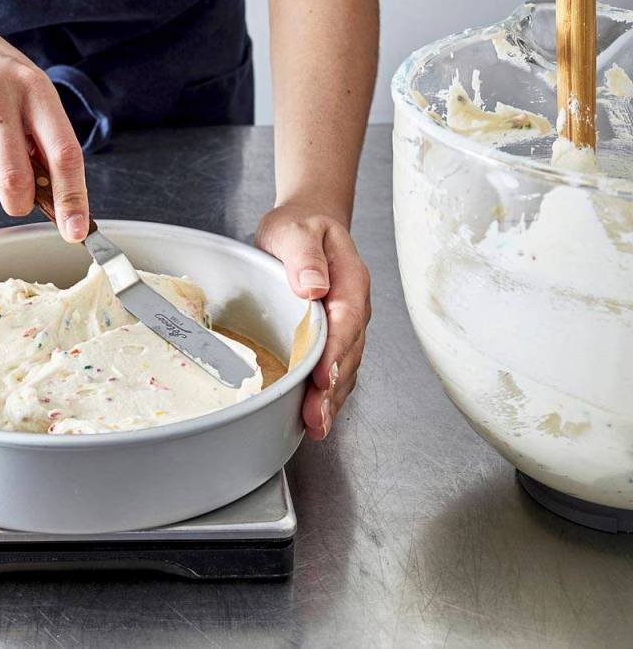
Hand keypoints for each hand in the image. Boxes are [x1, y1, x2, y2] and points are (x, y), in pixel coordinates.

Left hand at [256, 202, 370, 440]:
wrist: (308, 223)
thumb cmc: (300, 227)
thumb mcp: (295, 230)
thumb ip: (304, 256)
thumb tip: (312, 287)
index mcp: (349, 282)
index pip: (347, 321)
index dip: (336, 352)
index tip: (323, 378)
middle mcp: (353, 308)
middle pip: (349, 353)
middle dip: (333, 389)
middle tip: (317, 418)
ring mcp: (346, 325)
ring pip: (345, 367)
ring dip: (332, 399)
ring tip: (316, 425)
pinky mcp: (333, 337)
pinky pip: (335, 368)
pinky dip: (326, 393)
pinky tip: (315, 415)